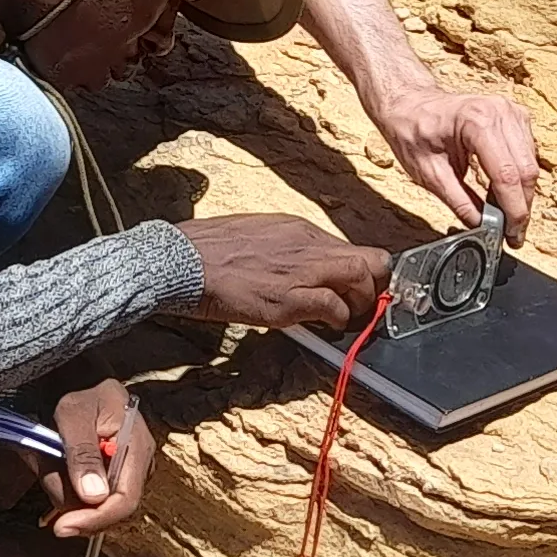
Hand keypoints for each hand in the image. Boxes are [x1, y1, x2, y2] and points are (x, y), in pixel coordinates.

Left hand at [44, 379, 151, 539]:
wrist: (78, 381)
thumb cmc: (79, 391)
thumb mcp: (74, 414)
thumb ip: (83, 452)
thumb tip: (94, 496)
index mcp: (137, 447)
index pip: (125, 500)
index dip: (96, 519)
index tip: (63, 527)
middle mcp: (136, 467)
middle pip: (109, 511)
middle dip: (74, 506)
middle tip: (46, 482)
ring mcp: (123, 474)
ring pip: (91, 506)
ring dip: (63, 490)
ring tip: (47, 459)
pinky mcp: (107, 478)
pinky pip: (85, 498)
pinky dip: (64, 488)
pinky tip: (53, 466)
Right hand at [177, 217, 393, 334]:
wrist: (181, 261)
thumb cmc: (207, 251)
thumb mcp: (255, 235)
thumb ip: (284, 249)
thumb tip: (297, 268)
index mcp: (298, 228)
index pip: (350, 246)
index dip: (360, 271)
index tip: (355, 287)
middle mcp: (307, 244)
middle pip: (372, 260)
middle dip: (375, 286)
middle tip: (363, 305)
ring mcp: (301, 270)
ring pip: (363, 280)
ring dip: (362, 304)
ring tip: (349, 318)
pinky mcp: (290, 298)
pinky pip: (335, 308)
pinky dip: (339, 321)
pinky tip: (329, 328)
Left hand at [371, 81, 545, 239]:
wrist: (410, 103)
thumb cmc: (413, 129)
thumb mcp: (429, 174)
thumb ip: (460, 203)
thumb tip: (483, 227)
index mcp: (476, 122)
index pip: (506, 175)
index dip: (513, 211)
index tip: (513, 235)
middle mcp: (500, 112)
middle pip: (525, 171)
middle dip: (521, 207)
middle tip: (512, 234)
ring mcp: (511, 111)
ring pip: (531, 164)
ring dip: (521, 194)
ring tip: (502, 214)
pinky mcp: (516, 116)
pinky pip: (528, 154)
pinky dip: (519, 177)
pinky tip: (501, 192)